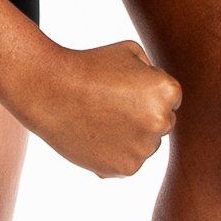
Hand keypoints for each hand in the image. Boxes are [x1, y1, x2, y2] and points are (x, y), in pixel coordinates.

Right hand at [13, 37, 180, 176]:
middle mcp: (161, 122)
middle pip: (161, 123)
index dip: (144, 91)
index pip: (170, 99)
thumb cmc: (90, 65)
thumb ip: (155, 73)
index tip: (120, 87)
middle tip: (108, 104)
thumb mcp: (131, 52)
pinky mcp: (125, 168)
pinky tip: (94, 135)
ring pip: (145, 145)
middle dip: (141, 116)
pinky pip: (128, 161)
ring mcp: (143, 149)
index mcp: (167, 91)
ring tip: (99, 119)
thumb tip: (168, 98)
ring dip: (129, 137)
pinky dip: (114, 153)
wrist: (49, 90)